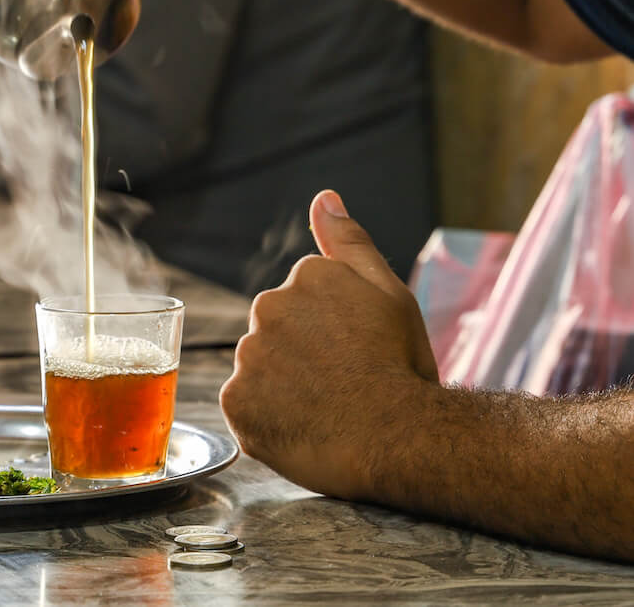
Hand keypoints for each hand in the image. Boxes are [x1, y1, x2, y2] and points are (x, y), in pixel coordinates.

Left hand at [219, 191, 438, 501]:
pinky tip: (302, 427)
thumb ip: (350, 242)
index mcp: (306, 276)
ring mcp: (249, 355)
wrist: (399, 438)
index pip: (305, 301)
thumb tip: (323, 198)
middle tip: (340, 383)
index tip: (355, 352)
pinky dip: (267, 419)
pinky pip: (246, 407)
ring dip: (282, 385)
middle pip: (277, 330)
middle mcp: (268, 306)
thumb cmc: (401, 366)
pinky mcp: (236, 402)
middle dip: (301, 353)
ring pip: (260, 367)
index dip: (333, 332)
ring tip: (324, 409)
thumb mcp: (390, 293)